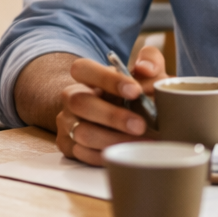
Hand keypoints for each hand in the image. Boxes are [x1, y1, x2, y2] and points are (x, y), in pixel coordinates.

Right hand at [56, 45, 166, 166]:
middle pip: (80, 103)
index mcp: (85, 76)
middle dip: (112, 116)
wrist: (114, 117)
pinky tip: (127, 154)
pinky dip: (107, 156)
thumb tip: (145, 68)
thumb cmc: (132, 93)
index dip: (107, 79)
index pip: (83, 69)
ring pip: (82, 132)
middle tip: (140, 124)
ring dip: (113, 140)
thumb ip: (150, 60)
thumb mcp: (144, 73)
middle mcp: (71, 97)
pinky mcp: (68, 145)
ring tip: (141, 143)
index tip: (135, 91)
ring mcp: (67, 122)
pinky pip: (83, 154)